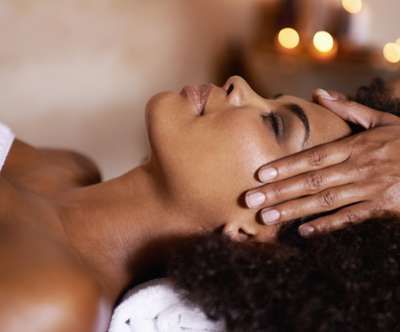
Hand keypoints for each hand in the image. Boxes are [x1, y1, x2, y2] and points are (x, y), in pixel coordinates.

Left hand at [245, 89, 399, 237]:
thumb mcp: (382, 120)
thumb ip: (348, 109)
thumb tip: (318, 92)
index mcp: (356, 145)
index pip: (313, 156)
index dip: (286, 166)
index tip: (260, 174)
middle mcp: (359, 167)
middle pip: (312, 181)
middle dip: (278, 191)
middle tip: (250, 200)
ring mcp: (370, 188)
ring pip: (325, 201)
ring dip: (294, 210)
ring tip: (267, 217)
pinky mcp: (382, 207)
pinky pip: (350, 218)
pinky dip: (327, 225)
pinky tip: (303, 231)